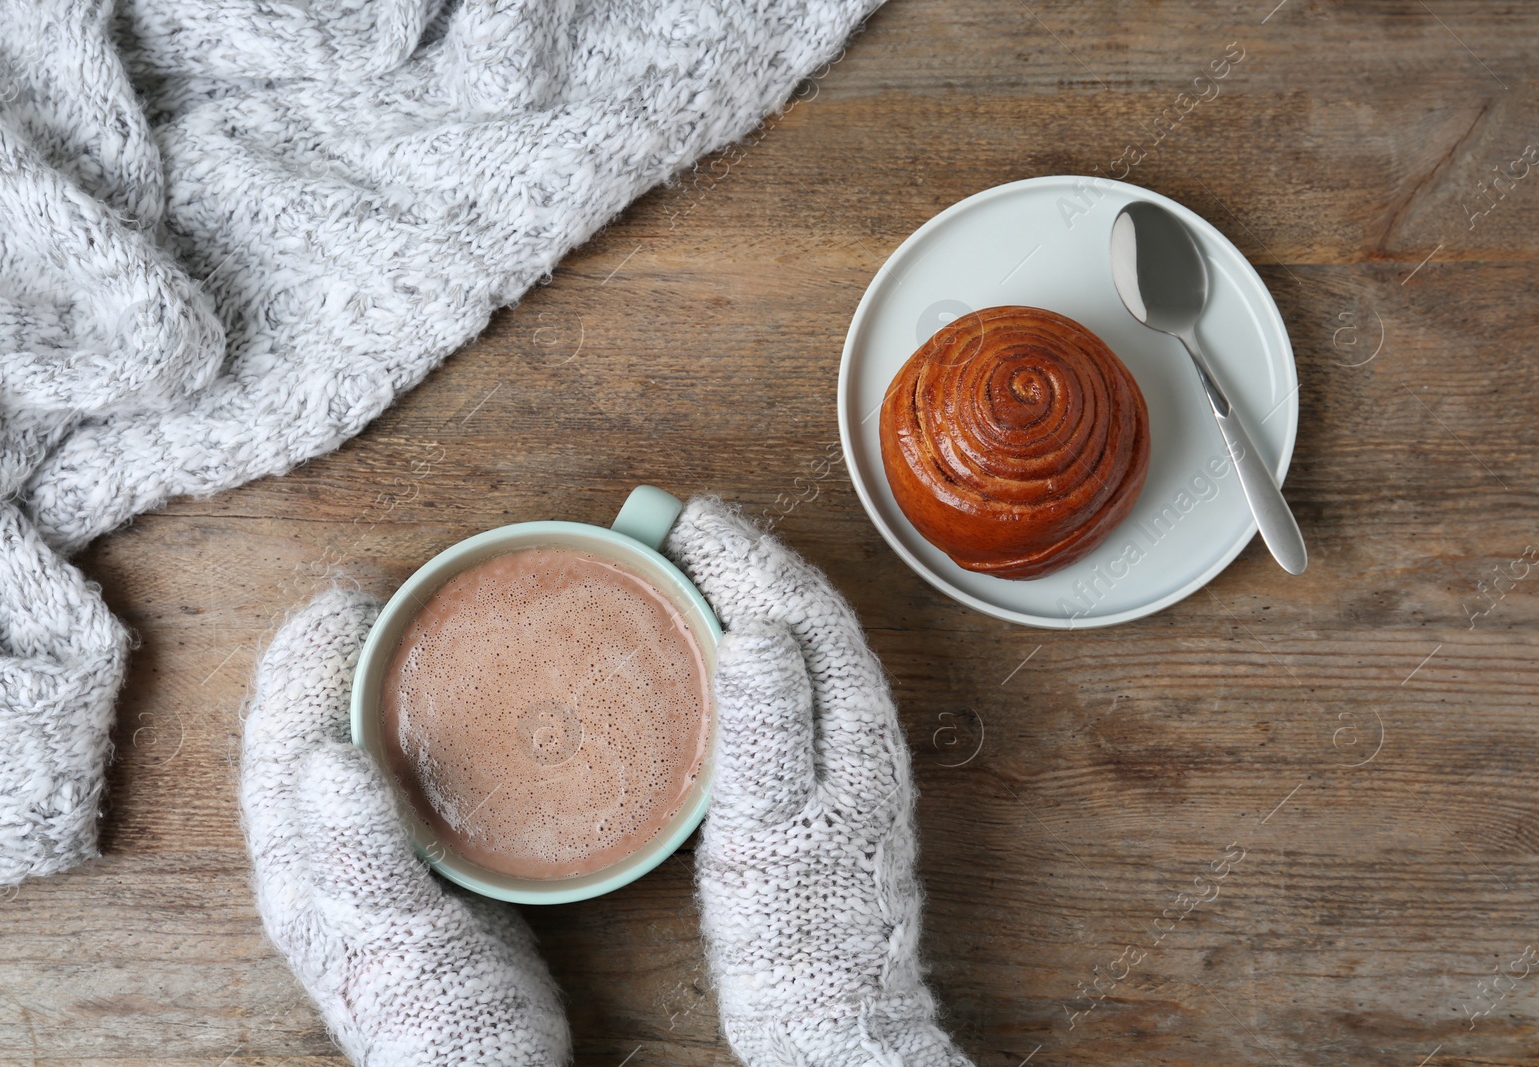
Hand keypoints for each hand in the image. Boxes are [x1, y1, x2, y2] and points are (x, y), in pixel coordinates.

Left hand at [240, 589, 569, 1066]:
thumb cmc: (439, 1018)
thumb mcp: (396, 934)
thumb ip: (361, 849)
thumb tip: (324, 754)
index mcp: (304, 864)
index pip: (283, 740)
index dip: (302, 665)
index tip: (342, 603)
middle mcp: (327, 854)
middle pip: (307, 734)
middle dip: (325, 660)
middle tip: (370, 596)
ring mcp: (374, 859)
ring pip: (351, 749)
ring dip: (363, 684)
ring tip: (396, 629)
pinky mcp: (425, 867)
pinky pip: (400, 775)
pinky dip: (411, 727)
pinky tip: (443, 712)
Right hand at [665, 499, 971, 1066]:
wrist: (830, 1013)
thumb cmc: (801, 931)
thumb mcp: (773, 825)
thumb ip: (768, 728)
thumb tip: (757, 628)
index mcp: (855, 725)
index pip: (804, 608)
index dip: (749, 553)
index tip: (692, 517)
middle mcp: (859, 729)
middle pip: (804, 617)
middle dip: (746, 560)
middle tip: (679, 526)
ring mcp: (842, 756)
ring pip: (795, 647)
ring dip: (746, 597)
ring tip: (689, 567)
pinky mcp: (816, 783)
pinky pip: (782, 686)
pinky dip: (744, 649)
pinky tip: (710, 656)